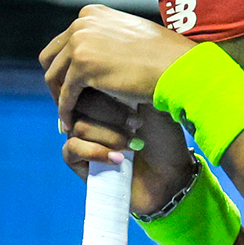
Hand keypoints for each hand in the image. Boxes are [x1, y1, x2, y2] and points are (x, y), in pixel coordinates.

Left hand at [40, 6, 193, 133]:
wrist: (180, 67)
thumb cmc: (166, 56)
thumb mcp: (131, 36)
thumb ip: (110, 40)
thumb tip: (98, 55)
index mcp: (91, 13)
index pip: (65, 41)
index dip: (64, 66)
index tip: (70, 84)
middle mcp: (81, 22)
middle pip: (51, 56)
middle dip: (55, 79)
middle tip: (64, 101)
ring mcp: (80, 42)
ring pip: (54, 76)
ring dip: (59, 97)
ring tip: (68, 114)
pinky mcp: (83, 66)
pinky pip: (65, 94)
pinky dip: (65, 110)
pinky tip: (71, 122)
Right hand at [65, 90, 199, 217]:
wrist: (171, 178)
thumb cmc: (165, 140)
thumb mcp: (151, 103)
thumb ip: (124, 83)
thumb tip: (99, 66)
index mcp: (104, 95)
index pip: (89, 82)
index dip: (108, 91)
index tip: (137, 103)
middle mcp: (90, 114)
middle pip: (79, 101)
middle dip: (110, 113)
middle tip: (137, 124)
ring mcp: (81, 137)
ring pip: (79, 126)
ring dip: (110, 136)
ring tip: (134, 145)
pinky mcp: (77, 161)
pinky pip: (72, 148)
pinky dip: (97, 152)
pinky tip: (119, 160)